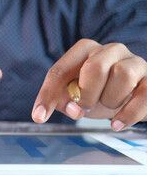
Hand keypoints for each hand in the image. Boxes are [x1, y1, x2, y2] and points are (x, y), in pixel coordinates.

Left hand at [32, 39, 146, 130]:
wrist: (130, 98)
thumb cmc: (97, 93)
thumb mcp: (74, 96)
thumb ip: (65, 101)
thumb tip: (74, 110)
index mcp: (84, 50)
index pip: (60, 71)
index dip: (48, 95)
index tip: (39, 117)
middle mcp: (110, 50)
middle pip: (94, 67)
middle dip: (86, 95)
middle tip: (84, 108)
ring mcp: (134, 62)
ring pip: (122, 75)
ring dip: (109, 100)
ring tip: (106, 106)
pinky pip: (144, 95)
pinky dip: (128, 114)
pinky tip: (117, 124)